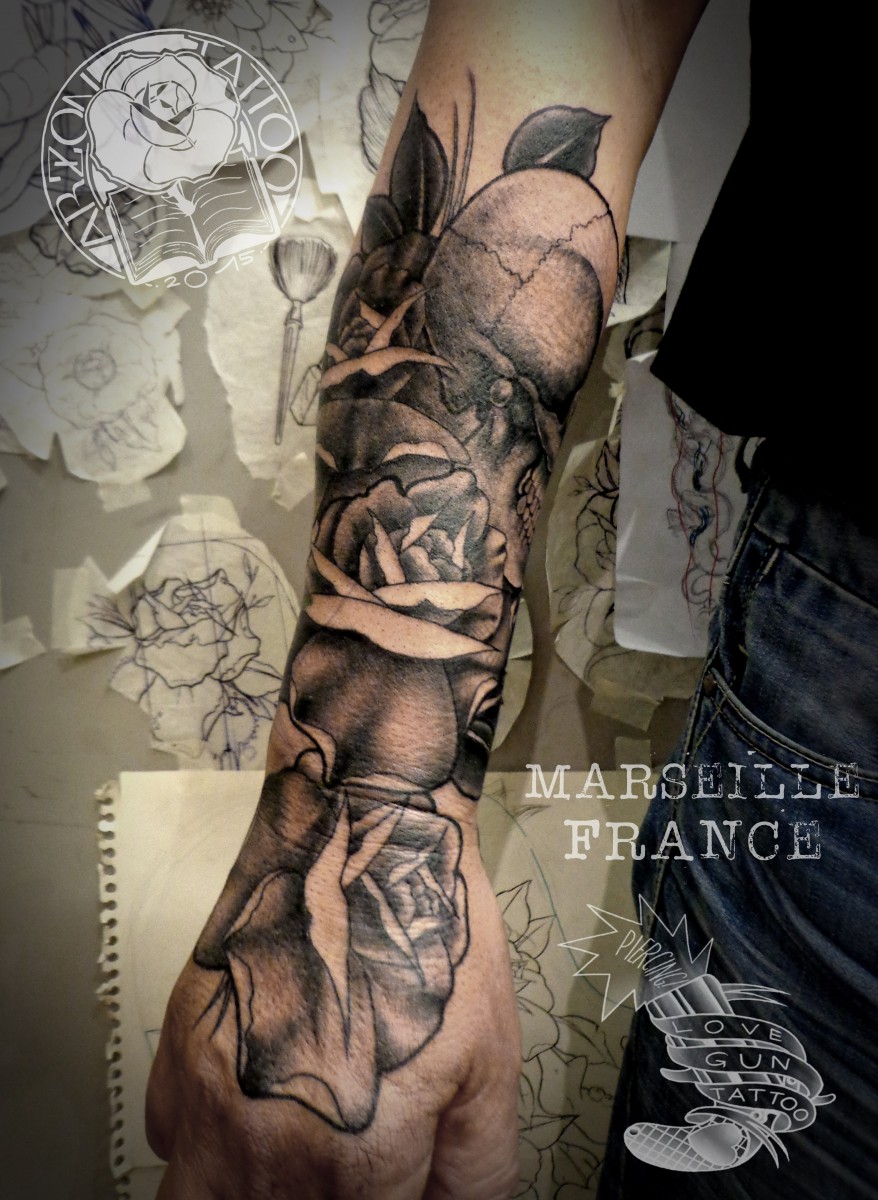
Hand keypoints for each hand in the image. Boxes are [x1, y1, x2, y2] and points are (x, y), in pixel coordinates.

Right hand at [145, 789, 521, 1199]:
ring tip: (294, 1165)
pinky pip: (168, 1139)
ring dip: (243, 1195)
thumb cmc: (426, 924)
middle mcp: (268, 1139)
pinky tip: (255, 1113)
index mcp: (357, 1152)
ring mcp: (210, 1093)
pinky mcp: (179, 1047)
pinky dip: (206, 1146)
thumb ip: (476, 1166)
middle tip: (344, 1182)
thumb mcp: (492, 1054)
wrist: (361, 821)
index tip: (397, 1188)